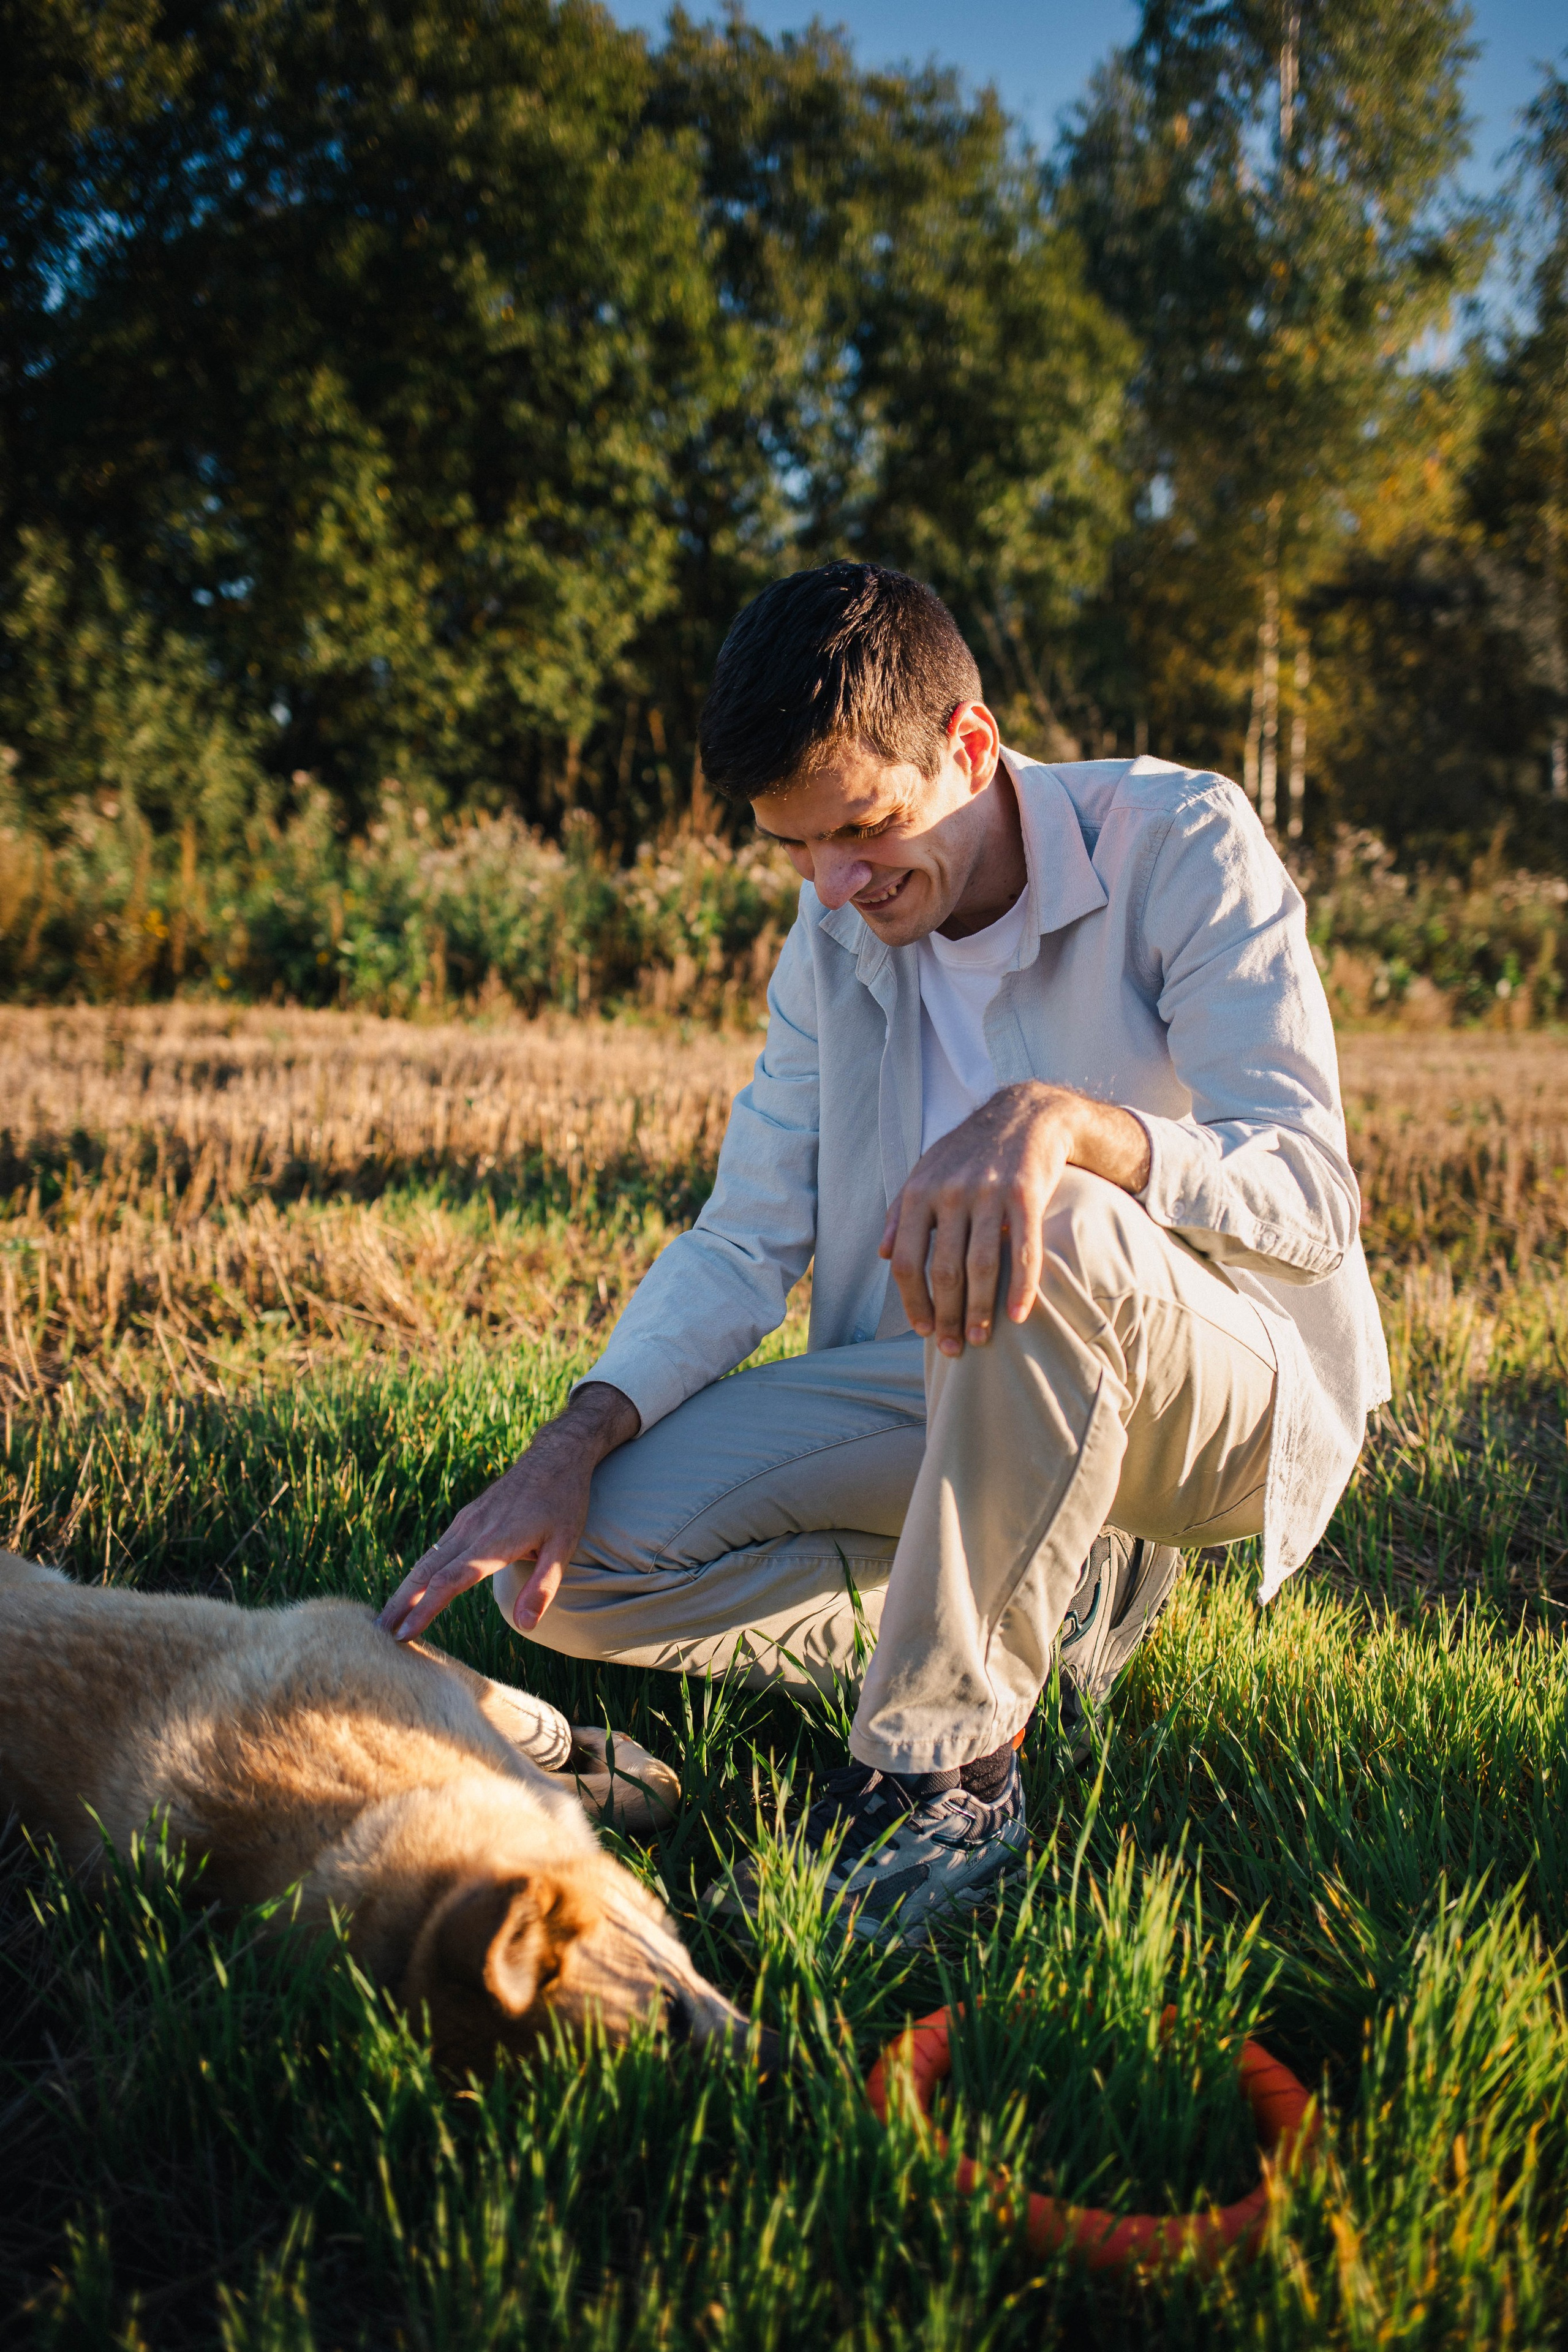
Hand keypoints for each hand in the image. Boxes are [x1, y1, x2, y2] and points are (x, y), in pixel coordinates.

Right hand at [378, 1383, 639, 1641]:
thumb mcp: (565, 1547)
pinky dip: (419, 1571)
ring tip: (386, 1618)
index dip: (426, 1609)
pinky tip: (411, 1589)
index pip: (451, 1580)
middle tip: (377, 1635)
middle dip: (401, 1604)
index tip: (405, 1634)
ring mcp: (467, 1521)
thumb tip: (524, 1626)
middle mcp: (474, 1530)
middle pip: (427, 1572)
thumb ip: (543, 1588)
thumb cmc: (564, 1504)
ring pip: (427, 1559)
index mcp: (496, 1541)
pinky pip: (437, 1548)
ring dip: (405, 1589)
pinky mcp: (467, 1517)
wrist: (556, 1457)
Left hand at [879, 1084, 1150, 1355]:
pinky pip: (1024, 1249)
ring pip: (980, 1266)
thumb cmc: (969, 1151)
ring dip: (980, 1311)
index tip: (922, 1330)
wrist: (1024, 1113)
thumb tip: (880, 1253)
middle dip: (945, 1316)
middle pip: (941, 1271)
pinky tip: (1018, 1316)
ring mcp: (989, 1193)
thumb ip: (900, 1211)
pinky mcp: (1026, 1193)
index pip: (904, 1261)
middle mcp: (950, 1193)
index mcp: (918, 1192)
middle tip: (952, 1348)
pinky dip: (1021, 1287)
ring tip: (982, 1340)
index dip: (911, 1302)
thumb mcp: (926, 1171)